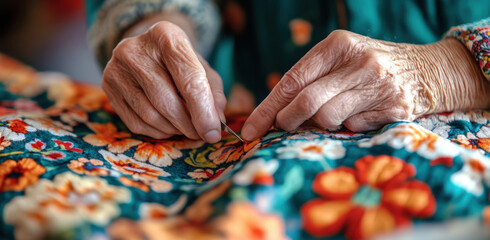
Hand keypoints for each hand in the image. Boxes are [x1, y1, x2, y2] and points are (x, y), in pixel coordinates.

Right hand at [102, 20, 225, 142]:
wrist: (147, 50)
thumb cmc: (181, 62)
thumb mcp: (203, 69)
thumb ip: (214, 94)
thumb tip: (215, 122)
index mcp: (167, 36)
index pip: (189, 80)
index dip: (203, 112)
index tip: (212, 133)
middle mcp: (136, 49)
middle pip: (167, 101)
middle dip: (188, 125)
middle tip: (200, 134)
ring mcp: (117, 67)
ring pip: (150, 115)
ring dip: (173, 130)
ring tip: (185, 128)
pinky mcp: (107, 86)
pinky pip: (135, 122)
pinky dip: (156, 131)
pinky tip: (167, 126)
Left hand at [242, 30, 489, 139]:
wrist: (428, 70)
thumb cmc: (371, 65)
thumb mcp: (342, 57)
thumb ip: (311, 77)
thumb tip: (276, 111)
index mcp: (337, 45)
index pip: (292, 80)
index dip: (268, 108)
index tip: (251, 129)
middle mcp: (357, 62)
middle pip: (306, 101)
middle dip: (288, 121)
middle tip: (284, 127)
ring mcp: (376, 85)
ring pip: (328, 117)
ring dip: (321, 124)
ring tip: (332, 114)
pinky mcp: (391, 107)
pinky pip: (352, 127)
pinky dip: (347, 126)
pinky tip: (358, 114)